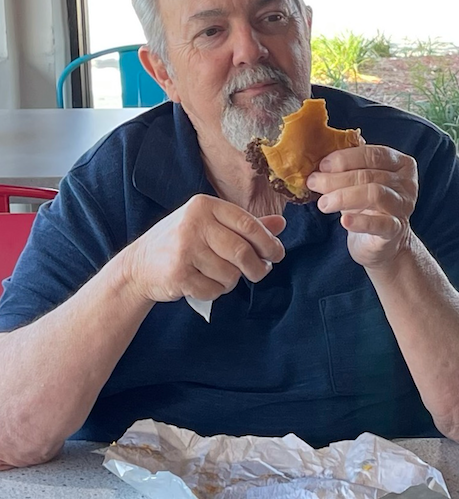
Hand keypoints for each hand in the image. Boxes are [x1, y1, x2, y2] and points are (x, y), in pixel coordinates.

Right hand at [121, 194, 285, 304]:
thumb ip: (245, 224)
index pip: (248, 224)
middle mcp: (193, 224)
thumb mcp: (210, 224)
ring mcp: (183, 250)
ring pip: (230, 273)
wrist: (138, 266)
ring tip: (223, 276)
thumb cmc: (182, 242)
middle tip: (260, 272)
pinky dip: (216, 292)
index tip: (278, 254)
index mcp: (205, 206)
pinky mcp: (177, 275)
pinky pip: (213, 289)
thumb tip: (281, 224)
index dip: (268, 242)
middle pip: (242, 251)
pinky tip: (206, 284)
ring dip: (232, 281)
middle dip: (257, 267)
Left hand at [306, 145, 417, 269]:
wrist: (382, 242)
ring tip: (323, 203)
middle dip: (337, 178)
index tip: (322, 165)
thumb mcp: (363, 181)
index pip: (374, 154)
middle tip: (314, 182)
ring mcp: (404, 207)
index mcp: (401, 164)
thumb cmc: (369, 206)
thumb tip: (322, 154)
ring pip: (374, 194)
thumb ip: (351, 166)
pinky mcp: (396, 230)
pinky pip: (379, 224)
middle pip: (370, 175)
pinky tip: (343, 221)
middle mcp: (407, 183)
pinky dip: (359, 222)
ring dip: (343, 196)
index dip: (346, 158)